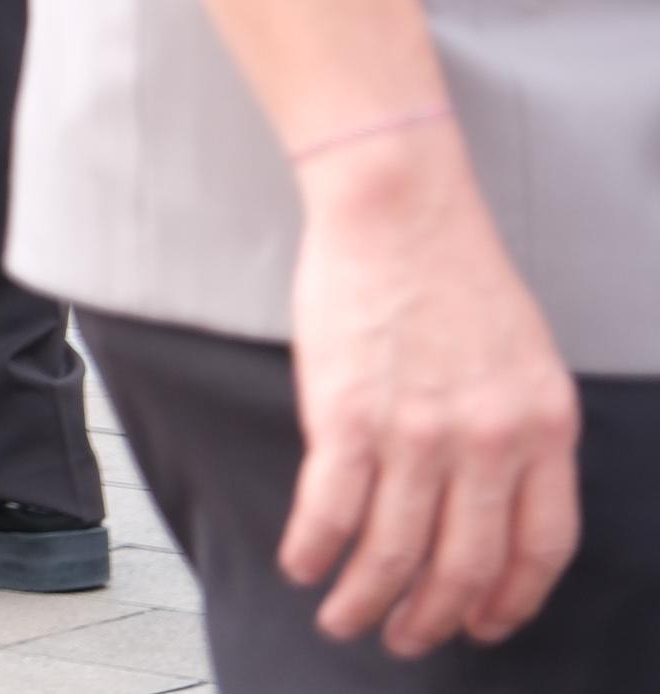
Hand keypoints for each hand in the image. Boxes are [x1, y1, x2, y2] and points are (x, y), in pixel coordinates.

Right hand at [282, 121, 582, 654]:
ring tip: (343, 619)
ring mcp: (418, 434)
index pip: (541, 549)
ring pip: (396, 555)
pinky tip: (302, 564)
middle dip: (431, 620)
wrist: (397, 206)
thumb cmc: (453, 270)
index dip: (510, 601)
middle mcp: (490, 443)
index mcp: (544, 428)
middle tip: (404, 638)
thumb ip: (519, 429)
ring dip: (365, 602)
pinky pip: (332, 512)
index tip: (482, 623)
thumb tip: (492, 498)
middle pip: (466, 566)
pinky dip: (314, 551)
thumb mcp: (524, 358)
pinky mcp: (347, 417)